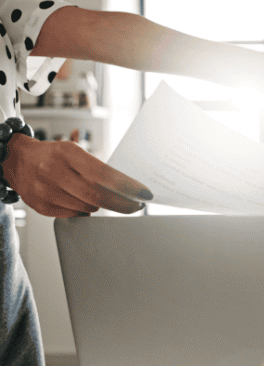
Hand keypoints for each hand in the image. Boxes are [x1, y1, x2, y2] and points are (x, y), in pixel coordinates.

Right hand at [4, 133, 151, 217]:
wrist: (17, 161)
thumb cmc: (52, 155)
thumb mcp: (74, 150)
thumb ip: (98, 167)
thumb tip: (128, 185)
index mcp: (66, 153)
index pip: (103, 174)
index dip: (127, 186)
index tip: (144, 194)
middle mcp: (53, 171)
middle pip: (97, 196)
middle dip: (121, 204)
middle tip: (135, 206)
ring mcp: (45, 190)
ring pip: (86, 207)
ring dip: (99, 205)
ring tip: (98, 197)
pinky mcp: (40, 206)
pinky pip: (73, 214)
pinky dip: (82, 210)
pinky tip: (79, 200)